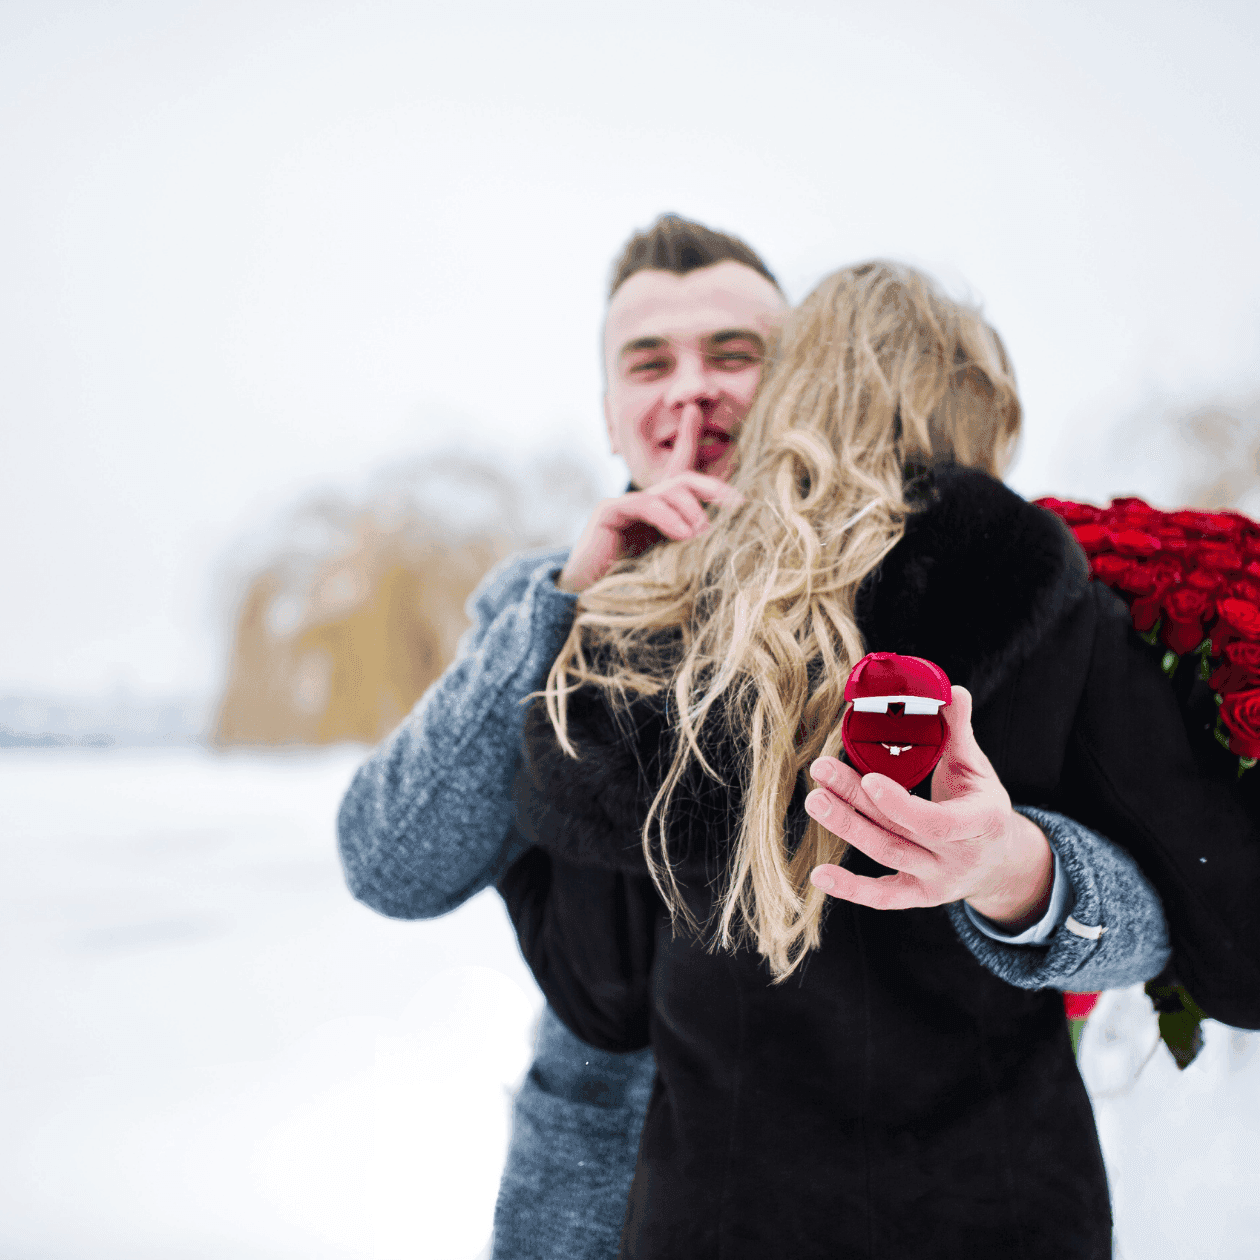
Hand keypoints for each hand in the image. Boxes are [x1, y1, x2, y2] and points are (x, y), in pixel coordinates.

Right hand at [557, 404, 742, 593]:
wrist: (590, 604)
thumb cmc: (633, 590)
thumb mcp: (674, 564)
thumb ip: (692, 546)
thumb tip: (722, 534)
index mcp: (660, 515)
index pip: (678, 472)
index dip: (688, 439)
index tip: (696, 410)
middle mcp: (643, 505)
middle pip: (681, 479)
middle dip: (710, 487)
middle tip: (734, 504)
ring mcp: (625, 505)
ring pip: (669, 490)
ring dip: (692, 510)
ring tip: (703, 532)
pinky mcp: (609, 512)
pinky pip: (646, 504)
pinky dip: (668, 517)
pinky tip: (684, 534)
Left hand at [804, 686, 1053, 930]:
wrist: (1000, 861)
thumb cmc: (982, 805)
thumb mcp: (978, 768)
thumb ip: (960, 732)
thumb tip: (952, 690)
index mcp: (981, 822)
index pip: (938, 821)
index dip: (901, 804)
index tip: (869, 778)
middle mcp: (958, 857)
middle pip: (899, 831)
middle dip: (855, 800)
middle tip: (821, 770)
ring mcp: (937, 881)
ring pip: (885, 854)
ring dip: (846, 827)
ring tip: (815, 798)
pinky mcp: (918, 897)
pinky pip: (882, 897)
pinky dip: (850, 889)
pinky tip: (818, 874)